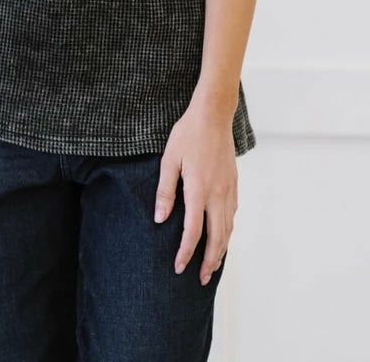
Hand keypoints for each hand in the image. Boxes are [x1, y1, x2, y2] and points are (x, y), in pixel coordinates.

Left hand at [153, 99, 237, 285]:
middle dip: (208, 261)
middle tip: (199, 279)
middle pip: (217, 237)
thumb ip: (165, 191)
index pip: (193, 231)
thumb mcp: (169, 160)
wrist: (213, 115)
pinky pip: (232, 215)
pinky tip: (222, 236)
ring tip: (212, 266)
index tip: (178, 267)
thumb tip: (160, 219)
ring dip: (221, 250)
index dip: (185, 252)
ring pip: (228, 228)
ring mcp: (229, 189)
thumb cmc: (188, 134)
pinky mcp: (234, 184)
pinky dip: (228, 232)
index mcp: (199, 189)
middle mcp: (218, 194)